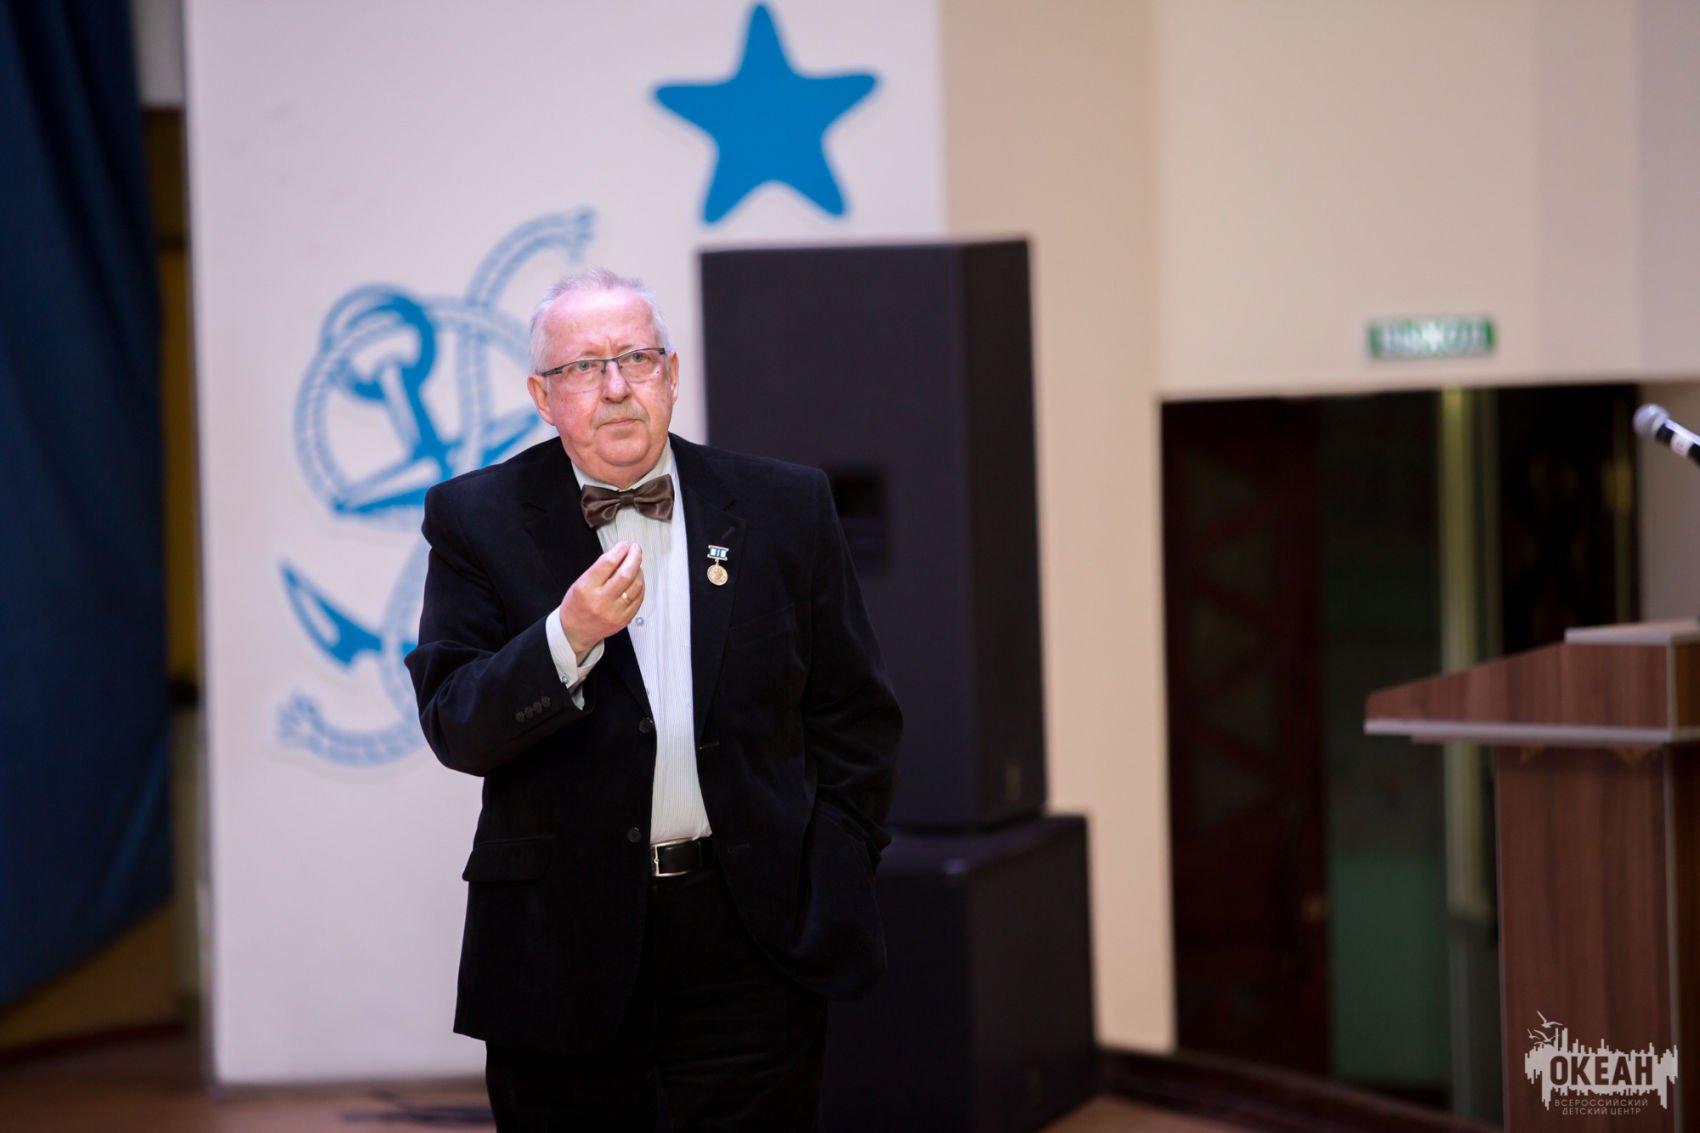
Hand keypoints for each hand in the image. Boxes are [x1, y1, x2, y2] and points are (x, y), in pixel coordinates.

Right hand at [558, 541, 643, 660]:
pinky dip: (640, 586)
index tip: (625, 544)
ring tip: (635, 565)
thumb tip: (620, 553)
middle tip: (636, 549)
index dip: (620, 550)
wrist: (575, 632)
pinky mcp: (624, 619)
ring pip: (636, 586)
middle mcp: (601, 600)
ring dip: (639, 571)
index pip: (608, 563)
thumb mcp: (580, 582)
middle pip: (626, 574)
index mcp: (587, 588)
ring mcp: (614, 612)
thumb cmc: (576, 605)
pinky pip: (639, 599)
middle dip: (634, 557)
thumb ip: (600, 569)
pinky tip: (637, 580)